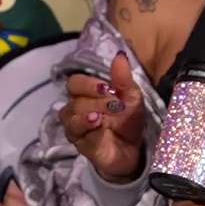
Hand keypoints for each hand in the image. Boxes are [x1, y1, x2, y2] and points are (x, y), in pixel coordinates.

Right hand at [60, 53, 146, 182]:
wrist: (134, 150)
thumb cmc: (128, 121)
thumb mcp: (132, 98)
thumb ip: (123, 78)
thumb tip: (119, 55)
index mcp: (86, 95)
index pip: (74, 82)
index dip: (87, 83)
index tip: (106, 87)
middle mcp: (75, 109)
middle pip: (73, 99)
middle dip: (94, 100)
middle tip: (114, 105)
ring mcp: (75, 127)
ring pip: (70, 115)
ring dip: (88, 113)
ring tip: (103, 117)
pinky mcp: (79, 144)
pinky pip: (77, 133)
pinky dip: (87, 127)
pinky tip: (97, 125)